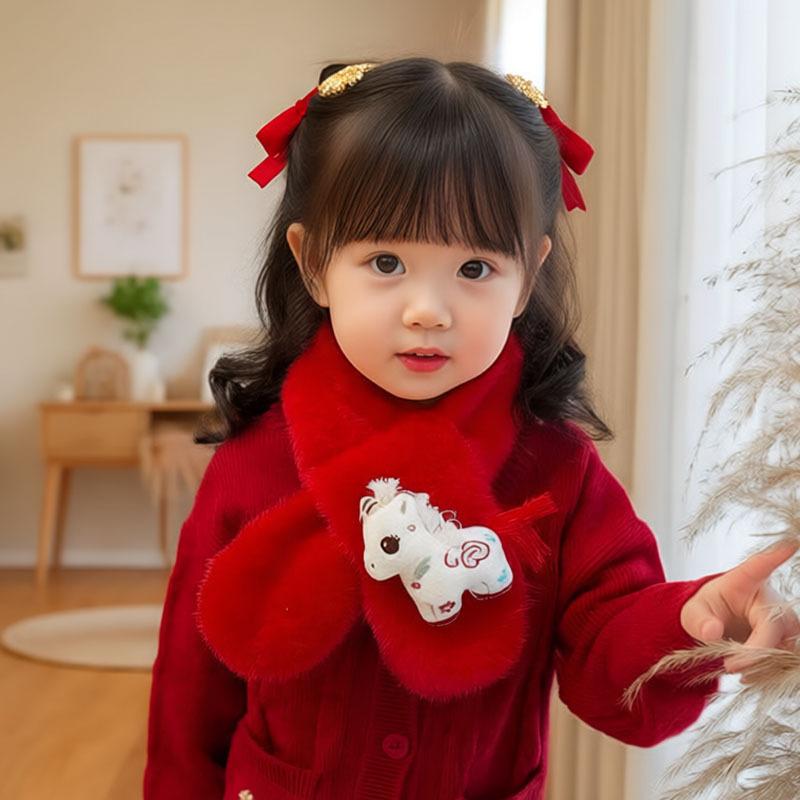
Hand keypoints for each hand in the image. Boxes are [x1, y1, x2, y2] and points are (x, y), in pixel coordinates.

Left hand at [679, 539, 799, 680]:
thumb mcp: (692, 613)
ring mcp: (784, 620)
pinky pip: (788, 660)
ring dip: (764, 664)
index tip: (791, 542)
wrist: (715, 625)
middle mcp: (771, 599)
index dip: (775, 555)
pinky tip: (749, 676)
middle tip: (729, 665)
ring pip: (788, 646)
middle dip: (757, 650)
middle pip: (777, 625)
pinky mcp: (789, 640)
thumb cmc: (704, 610)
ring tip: (733, 668)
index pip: (760, 566)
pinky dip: (769, 672)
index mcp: (745, 581)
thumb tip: (712, 632)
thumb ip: (699, 622)